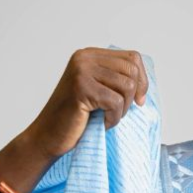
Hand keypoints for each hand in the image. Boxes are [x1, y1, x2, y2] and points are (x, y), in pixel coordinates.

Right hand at [21, 47, 149, 165]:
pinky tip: (102, 124)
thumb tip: (145, 82)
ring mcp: (81, 71)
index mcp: (89, 55)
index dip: (142, 80)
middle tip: (118, 112)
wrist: (48, 137)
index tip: (138, 101)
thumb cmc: (74, 118)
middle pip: (132, 70)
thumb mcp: (97, 91)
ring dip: (122, 109)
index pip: (132, 58)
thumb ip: (115, 79)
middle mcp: (84, 58)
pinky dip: (114, 118)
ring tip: (107, 117)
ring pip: (127, 86)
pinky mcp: (81, 88)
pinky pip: (115, 102)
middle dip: (132, 96)